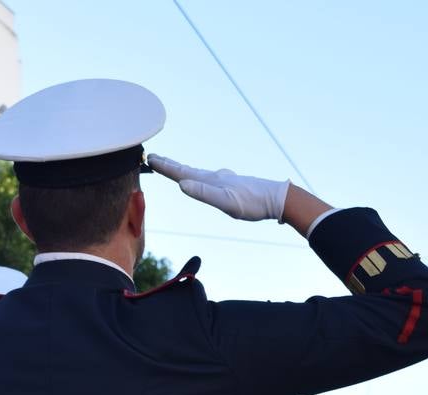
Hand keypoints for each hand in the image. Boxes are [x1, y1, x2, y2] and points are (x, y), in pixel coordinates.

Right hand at [148, 155, 289, 222]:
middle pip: (188, 170)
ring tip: (175, 168)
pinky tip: (207, 180)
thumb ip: (204, 193)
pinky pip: (210, 180)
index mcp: (211, 181)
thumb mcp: (227, 203)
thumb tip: (182, 185)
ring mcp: (225, 180)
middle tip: (154, 158)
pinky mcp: (233, 186)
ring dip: (184, 170)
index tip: (149, 158)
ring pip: (199, 173)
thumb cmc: (253, 203)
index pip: (183, 173)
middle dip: (170, 165)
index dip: (165, 167)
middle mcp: (216, 177)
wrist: (278, 199)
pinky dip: (200, 177)